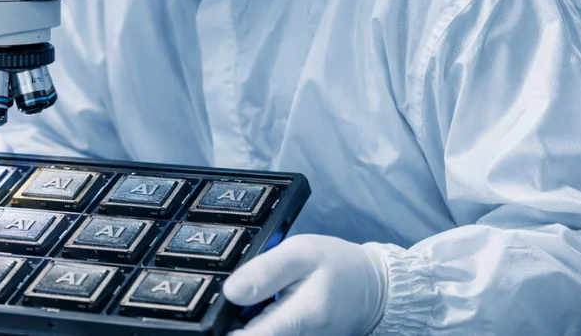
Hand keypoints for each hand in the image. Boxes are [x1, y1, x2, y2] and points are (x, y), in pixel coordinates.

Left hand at [223, 234, 387, 335]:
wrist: (371, 288)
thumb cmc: (337, 265)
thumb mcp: (300, 252)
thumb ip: (265, 271)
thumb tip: (230, 292)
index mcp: (302, 317)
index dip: (225, 332)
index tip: (209, 322)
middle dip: (231, 323)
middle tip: (230, 302)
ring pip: (260, 334)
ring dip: (245, 322)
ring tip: (252, 299)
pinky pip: (268, 333)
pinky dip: (257, 324)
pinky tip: (259, 309)